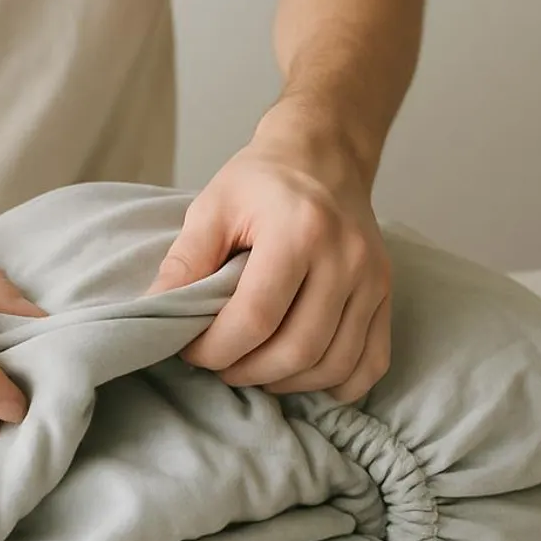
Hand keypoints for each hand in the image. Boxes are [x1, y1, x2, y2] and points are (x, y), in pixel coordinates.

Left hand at [149, 136, 391, 401]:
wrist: (324, 155)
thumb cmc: (260, 182)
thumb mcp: (212, 206)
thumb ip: (184, 262)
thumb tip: (154, 313)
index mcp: (300, 231)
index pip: (255, 317)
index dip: (216, 349)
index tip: (192, 350)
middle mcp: (346, 257)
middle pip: (297, 350)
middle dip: (247, 372)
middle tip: (219, 364)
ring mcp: (373, 279)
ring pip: (333, 366)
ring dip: (286, 383)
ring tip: (253, 369)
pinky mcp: (386, 294)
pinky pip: (370, 363)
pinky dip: (336, 386)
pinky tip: (300, 375)